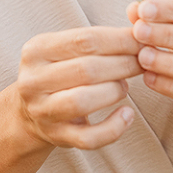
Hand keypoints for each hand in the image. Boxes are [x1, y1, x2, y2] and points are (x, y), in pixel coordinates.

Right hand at [16, 26, 141, 149]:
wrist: (29, 112)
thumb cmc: (58, 72)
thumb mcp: (63, 49)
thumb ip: (94, 40)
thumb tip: (138, 34)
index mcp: (36, 50)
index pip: (84, 40)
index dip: (119, 40)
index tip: (142, 41)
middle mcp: (34, 81)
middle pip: (87, 70)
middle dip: (123, 64)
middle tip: (143, 62)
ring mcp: (43, 111)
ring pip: (83, 101)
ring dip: (115, 91)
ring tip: (125, 85)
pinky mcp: (56, 136)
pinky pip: (89, 138)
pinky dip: (114, 128)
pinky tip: (127, 114)